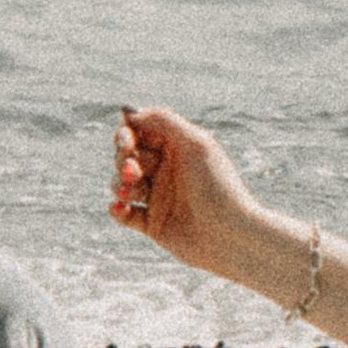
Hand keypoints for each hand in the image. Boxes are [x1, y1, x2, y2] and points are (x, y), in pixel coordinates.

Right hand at [110, 103, 259, 280]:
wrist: (231, 236)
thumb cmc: (218, 186)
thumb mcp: (195, 143)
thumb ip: (163, 120)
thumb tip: (129, 111)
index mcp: (177, 147)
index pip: (139, 132)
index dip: (126, 134)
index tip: (126, 142)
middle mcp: (166, 170)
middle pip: (126, 156)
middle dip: (122, 160)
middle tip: (134, 172)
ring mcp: (158, 197)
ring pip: (120, 183)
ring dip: (118, 184)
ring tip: (129, 191)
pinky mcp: (152, 223)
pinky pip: (124, 213)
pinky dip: (116, 210)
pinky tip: (120, 208)